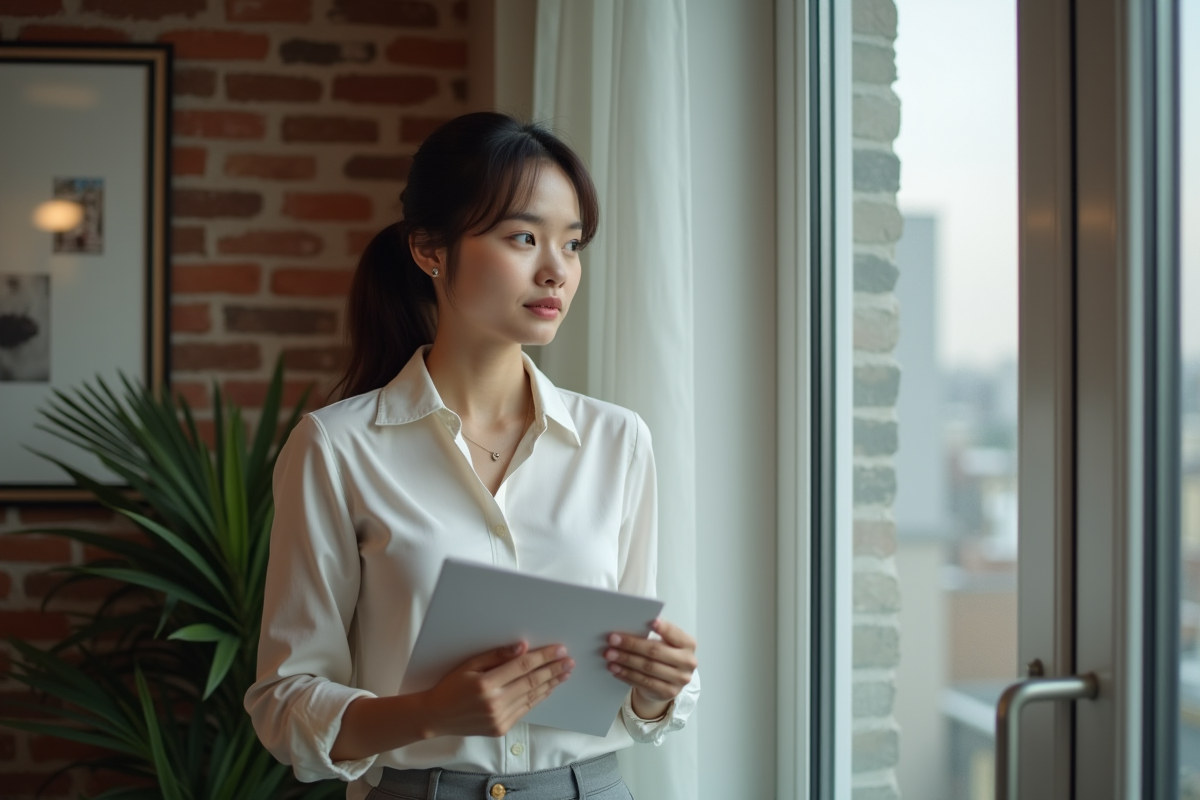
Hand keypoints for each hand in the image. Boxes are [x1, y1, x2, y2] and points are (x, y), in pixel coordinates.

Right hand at [421, 642, 573, 737]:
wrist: (437, 717)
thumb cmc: (451, 686)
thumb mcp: (469, 664)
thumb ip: (496, 655)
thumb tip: (522, 647)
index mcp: (486, 684)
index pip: (522, 666)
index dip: (543, 657)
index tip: (560, 650)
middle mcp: (495, 703)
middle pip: (532, 682)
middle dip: (554, 670)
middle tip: (569, 661)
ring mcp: (499, 718)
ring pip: (532, 697)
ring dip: (551, 684)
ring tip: (564, 673)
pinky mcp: (501, 728)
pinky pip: (525, 709)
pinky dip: (538, 697)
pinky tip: (548, 688)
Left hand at [604, 618, 696, 719]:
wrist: (669, 682)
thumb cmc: (665, 655)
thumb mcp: (666, 643)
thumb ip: (655, 635)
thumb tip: (630, 626)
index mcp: (688, 644)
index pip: (674, 634)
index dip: (663, 628)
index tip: (649, 622)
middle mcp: (688, 662)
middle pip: (655, 651)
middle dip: (631, 645)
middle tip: (612, 640)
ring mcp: (679, 679)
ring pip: (647, 668)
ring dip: (626, 660)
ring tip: (610, 655)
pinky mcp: (668, 692)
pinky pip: (644, 682)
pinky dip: (627, 675)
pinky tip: (616, 669)